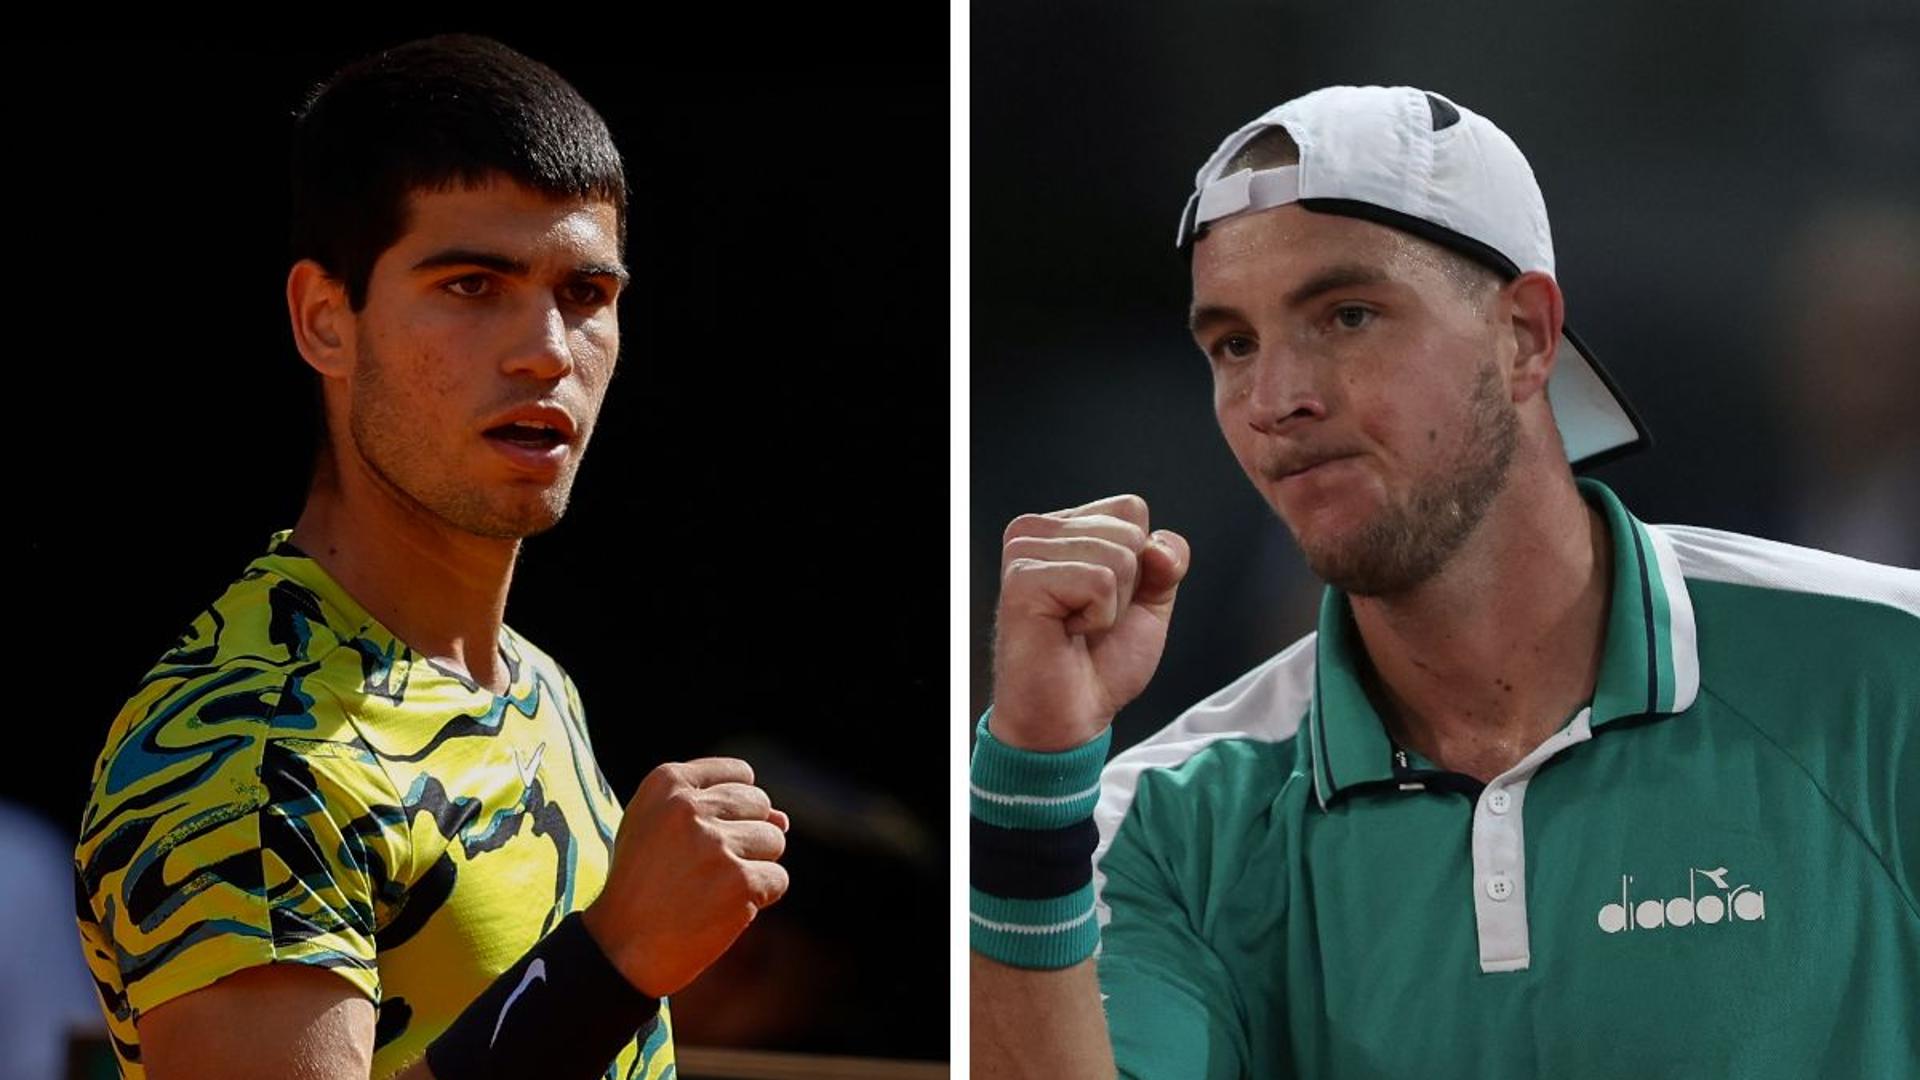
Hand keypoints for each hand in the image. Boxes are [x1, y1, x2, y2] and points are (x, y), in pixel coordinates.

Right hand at [582, 758, 789, 997]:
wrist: (618, 950)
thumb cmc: (642, 888)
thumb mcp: (660, 831)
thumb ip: (718, 812)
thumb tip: (784, 820)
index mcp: (665, 782)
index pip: (738, 774)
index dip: (735, 808)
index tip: (709, 835)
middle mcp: (690, 807)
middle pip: (760, 806)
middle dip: (746, 837)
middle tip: (705, 870)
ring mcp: (715, 844)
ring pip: (774, 841)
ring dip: (754, 867)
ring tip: (711, 889)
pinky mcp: (739, 881)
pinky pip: (778, 880)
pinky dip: (759, 899)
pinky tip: (721, 911)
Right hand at [991, 494, 1190, 751]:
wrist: (1070, 716)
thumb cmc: (1101, 662)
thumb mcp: (1150, 602)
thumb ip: (1166, 562)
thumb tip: (1158, 545)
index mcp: (1061, 527)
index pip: (1131, 508)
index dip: (1143, 561)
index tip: (1108, 600)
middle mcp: (1035, 530)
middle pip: (1128, 530)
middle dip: (1128, 587)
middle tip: (1089, 620)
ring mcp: (1024, 552)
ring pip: (1118, 555)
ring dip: (1112, 606)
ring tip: (1076, 627)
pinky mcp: (1022, 579)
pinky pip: (1100, 581)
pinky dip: (1099, 618)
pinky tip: (1067, 633)